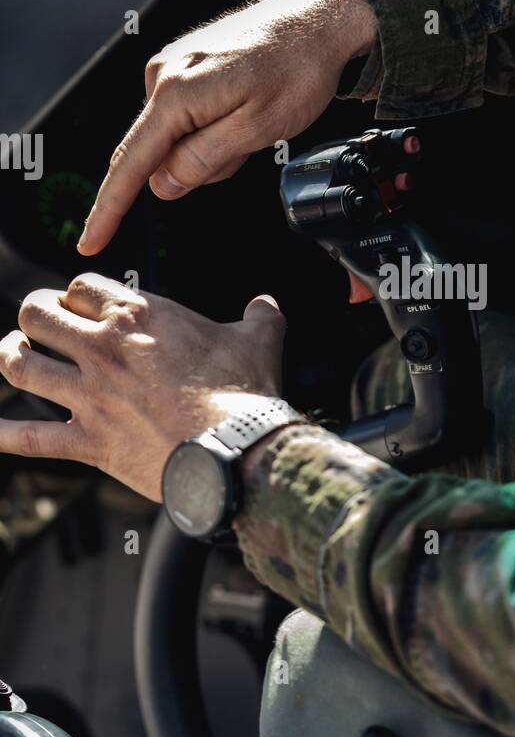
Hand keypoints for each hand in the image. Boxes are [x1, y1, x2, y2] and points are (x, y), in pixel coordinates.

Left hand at [0, 274, 286, 500]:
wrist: (236, 449)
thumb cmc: (245, 394)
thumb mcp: (259, 340)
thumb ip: (259, 316)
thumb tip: (266, 306)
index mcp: (140, 316)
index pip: (81, 286)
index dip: (78, 294)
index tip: (86, 306)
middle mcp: (104, 349)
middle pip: (36, 314)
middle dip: (35, 316)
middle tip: (43, 326)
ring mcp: (90, 395)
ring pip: (19, 365)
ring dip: (12, 358)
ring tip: (16, 357)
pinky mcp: (89, 441)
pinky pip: (30, 438)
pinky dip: (5, 434)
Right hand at [78, 0, 377, 254]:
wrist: (320, 21)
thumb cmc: (297, 69)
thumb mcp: (256, 129)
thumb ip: (204, 160)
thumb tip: (162, 185)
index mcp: (176, 94)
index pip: (130, 164)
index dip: (109, 209)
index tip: (91, 241)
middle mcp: (164, 75)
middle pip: (157, 154)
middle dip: (197, 167)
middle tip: (246, 147)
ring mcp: (173, 66)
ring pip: (177, 139)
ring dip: (212, 147)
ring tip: (251, 120)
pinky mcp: (186, 65)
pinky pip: (187, 117)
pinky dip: (214, 127)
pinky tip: (243, 109)